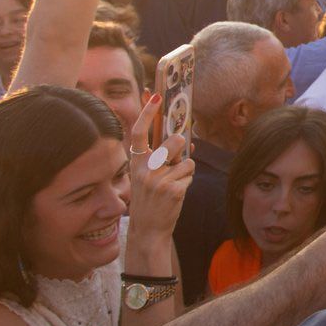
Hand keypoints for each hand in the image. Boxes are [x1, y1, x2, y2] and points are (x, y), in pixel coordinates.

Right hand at [125, 94, 193, 237]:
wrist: (148, 229)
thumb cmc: (150, 199)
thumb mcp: (147, 176)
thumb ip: (162, 157)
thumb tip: (187, 138)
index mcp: (136, 163)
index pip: (138, 132)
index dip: (147, 112)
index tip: (156, 96)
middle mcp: (145, 169)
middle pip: (175, 141)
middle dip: (182, 145)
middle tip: (179, 153)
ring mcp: (158, 180)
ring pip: (187, 160)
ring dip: (185, 170)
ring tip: (173, 183)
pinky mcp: (173, 190)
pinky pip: (190, 174)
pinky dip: (187, 182)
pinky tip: (176, 194)